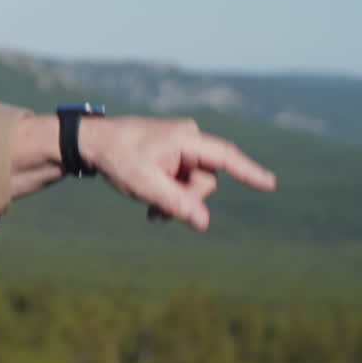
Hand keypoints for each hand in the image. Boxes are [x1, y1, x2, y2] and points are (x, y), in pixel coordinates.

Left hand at [80, 116, 276, 230]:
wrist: (91, 143)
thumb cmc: (116, 158)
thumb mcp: (144, 185)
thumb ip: (176, 203)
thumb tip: (204, 223)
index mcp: (185, 138)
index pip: (225, 157)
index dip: (248, 172)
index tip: (270, 184)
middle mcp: (189, 138)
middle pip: (206, 180)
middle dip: (187, 201)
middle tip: (157, 216)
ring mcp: (181, 147)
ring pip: (194, 184)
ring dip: (176, 201)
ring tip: (151, 213)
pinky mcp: (173, 155)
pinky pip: (183, 181)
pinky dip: (171, 195)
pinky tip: (153, 207)